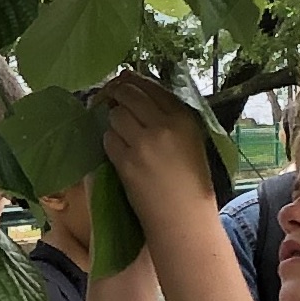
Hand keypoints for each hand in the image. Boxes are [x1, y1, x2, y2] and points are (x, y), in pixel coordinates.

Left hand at [87, 72, 219, 227]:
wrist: (184, 218)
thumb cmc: (191, 181)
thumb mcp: (191, 139)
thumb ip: (169, 117)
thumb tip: (139, 94)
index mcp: (184, 118)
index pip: (152, 86)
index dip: (133, 82)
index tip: (123, 84)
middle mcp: (164, 125)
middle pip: (129, 94)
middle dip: (117, 95)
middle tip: (112, 101)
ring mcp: (143, 143)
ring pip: (115, 115)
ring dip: (114, 122)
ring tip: (123, 135)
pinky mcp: (126, 162)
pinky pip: (108, 139)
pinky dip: (110, 143)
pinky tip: (120, 153)